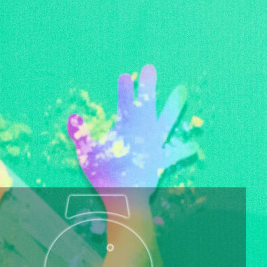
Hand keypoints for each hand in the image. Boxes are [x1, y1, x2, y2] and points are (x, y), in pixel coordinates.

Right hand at [69, 64, 197, 189]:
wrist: (125, 197)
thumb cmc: (104, 176)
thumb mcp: (86, 154)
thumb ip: (80, 134)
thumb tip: (72, 116)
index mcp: (125, 128)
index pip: (124, 102)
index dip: (124, 88)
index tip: (125, 75)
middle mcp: (143, 131)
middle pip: (147, 103)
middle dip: (148, 85)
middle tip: (150, 68)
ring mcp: (155, 144)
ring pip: (167, 120)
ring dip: (175, 105)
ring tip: (182, 90)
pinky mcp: (162, 160)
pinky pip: (176, 153)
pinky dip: (185, 149)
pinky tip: (194, 146)